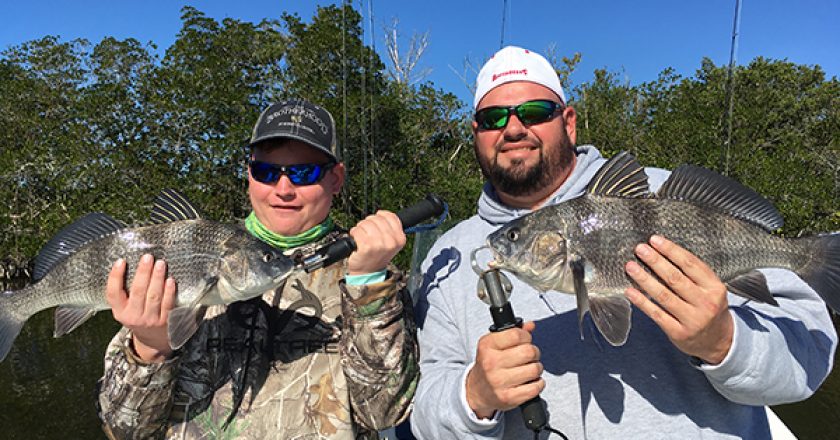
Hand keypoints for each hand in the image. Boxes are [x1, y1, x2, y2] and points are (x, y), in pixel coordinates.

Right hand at [106, 254, 176, 362]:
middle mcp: (133, 316)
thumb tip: (128, 263)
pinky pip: (167, 303)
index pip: (113, 293)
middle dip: (143, 273)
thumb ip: (125, 292)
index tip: (121, 261)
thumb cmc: (137, 316)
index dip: (116, 277)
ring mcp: (150, 319)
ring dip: (157, 278)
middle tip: (147, 257)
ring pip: (153, 296)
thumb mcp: (124, 308)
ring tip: (160, 263)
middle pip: (137, 291)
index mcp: (119, 311)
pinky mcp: (165, 321)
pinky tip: (170, 280)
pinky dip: (169, 291)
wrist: (152, 339)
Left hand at [346, 210, 405, 275]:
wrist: (368, 273)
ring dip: (360, 228)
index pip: (390, 216)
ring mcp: (378, 244)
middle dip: (369, 223)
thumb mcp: (391, 243)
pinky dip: (354, 234)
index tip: (376, 223)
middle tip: (368, 234)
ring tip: (362, 238)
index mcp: (400, 239)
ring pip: (365, 223)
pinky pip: (357, 231)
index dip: (381, 216)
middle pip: (376, 218)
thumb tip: (381, 213)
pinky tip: (357, 240)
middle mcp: (391, 241)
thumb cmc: (377, 256)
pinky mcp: (366, 247)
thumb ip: (390, 228)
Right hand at [466, 321, 544, 418]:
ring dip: (536, 368)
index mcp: (487, 346)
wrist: (477, 391)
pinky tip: (530, 381)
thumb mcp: (494, 344)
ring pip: (535, 369)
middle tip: (529, 356)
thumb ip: (513, 333)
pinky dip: (538, 383)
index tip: (525, 340)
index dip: (526, 336)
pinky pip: (535, 387)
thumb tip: (531, 325)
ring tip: (529, 369)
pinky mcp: (508, 397)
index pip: (516, 335)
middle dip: (534, 352)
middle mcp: (491, 363)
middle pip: (528, 352)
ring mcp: (499, 382)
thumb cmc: (489, 364)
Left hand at [624, 235, 733, 363]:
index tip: (654, 240)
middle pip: (675, 278)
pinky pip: (656, 314)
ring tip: (630, 267)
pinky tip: (630, 291)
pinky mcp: (678, 333)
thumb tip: (662, 252)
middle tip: (640, 249)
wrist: (719, 342)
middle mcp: (705, 303)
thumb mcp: (711, 290)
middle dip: (655, 261)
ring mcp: (692, 319)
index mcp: (715, 288)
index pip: (691, 264)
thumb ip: (693, 274)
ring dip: (644, 279)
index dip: (671, 250)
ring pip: (663, 295)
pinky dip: (641, 302)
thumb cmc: (710, 308)